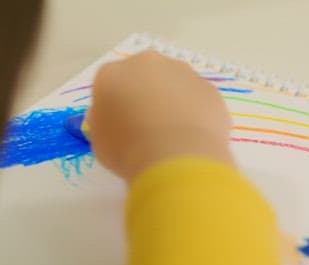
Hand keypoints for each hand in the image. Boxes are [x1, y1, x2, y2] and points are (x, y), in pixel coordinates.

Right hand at [86, 50, 233, 180]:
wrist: (176, 157)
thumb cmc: (128, 151)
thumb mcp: (100, 141)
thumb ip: (104, 121)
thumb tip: (113, 117)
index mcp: (113, 73)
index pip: (110, 84)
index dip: (115, 107)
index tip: (121, 128)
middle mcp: (147, 63)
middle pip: (144, 76)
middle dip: (145, 95)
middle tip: (148, 128)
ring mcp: (183, 73)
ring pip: (174, 84)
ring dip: (173, 101)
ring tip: (174, 135)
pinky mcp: (209, 88)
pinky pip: (198, 99)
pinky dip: (196, 113)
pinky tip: (193, 137)